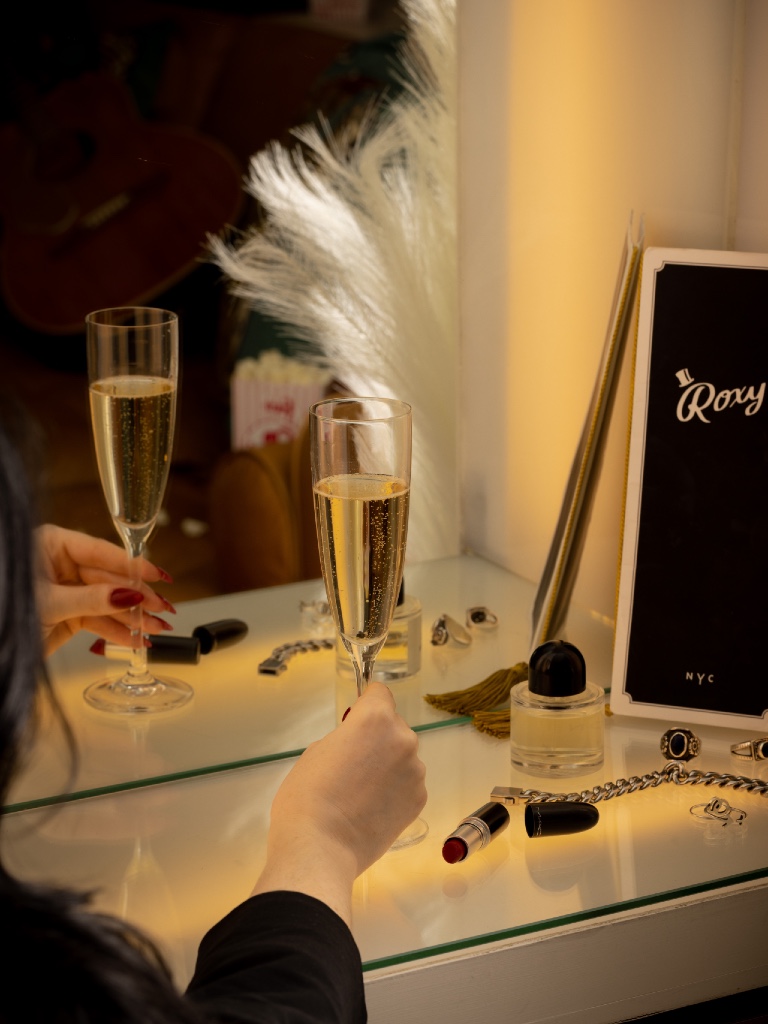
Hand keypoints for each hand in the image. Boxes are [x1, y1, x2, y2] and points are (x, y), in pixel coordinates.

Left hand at [35, 525, 174, 655]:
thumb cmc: (6, 608)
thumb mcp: (49, 602)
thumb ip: (92, 599)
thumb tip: (128, 595)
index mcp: (52, 545)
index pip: (101, 551)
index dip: (132, 565)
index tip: (156, 574)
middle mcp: (62, 564)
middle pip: (110, 578)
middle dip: (137, 597)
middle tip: (161, 608)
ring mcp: (67, 590)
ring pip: (108, 602)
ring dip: (133, 618)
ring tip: (156, 629)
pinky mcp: (69, 615)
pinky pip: (100, 620)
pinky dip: (118, 632)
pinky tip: (137, 640)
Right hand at [252, 683, 426, 922]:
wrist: (321, 848)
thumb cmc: (308, 798)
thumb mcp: (317, 751)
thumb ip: (345, 737)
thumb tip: (357, 744)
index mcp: (374, 719)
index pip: (379, 693)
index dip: (366, 703)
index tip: (359, 713)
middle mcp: (402, 739)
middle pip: (393, 726)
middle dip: (376, 738)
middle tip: (352, 762)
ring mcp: (415, 771)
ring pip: (402, 756)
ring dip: (388, 765)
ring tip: (360, 790)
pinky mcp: (419, 799)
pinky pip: (407, 782)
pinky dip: (394, 789)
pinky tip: (371, 807)